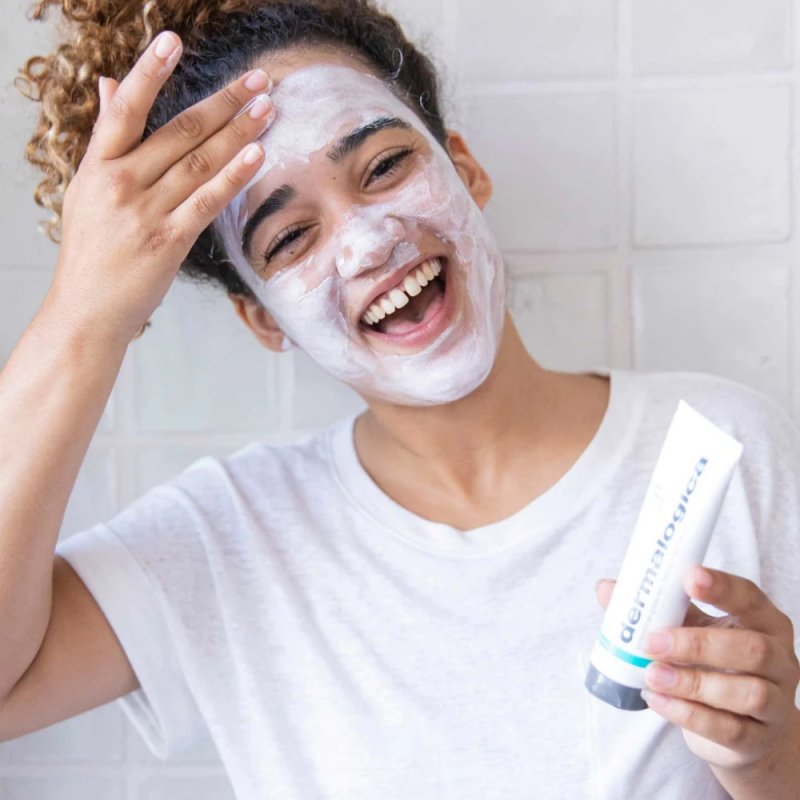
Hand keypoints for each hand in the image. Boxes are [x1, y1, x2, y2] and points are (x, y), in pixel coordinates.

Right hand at [47, 30, 274, 345]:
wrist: (88, 310)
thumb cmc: (90, 250)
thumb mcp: (86, 189)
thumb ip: (106, 137)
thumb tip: (111, 84)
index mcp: (98, 166)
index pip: (125, 109)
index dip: (149, 71)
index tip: (173, 40)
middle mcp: (122, 184)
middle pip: (180, 132)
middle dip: (224, 102)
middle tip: (258, 79)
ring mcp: (146, 212)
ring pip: (200, 162)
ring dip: (238, 131)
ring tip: (267, 107)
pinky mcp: (169, 241)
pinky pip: (207, 201)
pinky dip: (233, 175)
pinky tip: (256, 152)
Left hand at [596, 567, 799, 771]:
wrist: (742, 729)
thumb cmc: (715, 666)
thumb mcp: (690, 631)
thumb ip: (657, 611)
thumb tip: (606, 588)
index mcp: (762, 622)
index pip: (749, 597)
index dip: (721, 587)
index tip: (689, 577)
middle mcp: (779, 660)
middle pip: (751, 648)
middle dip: (697, 644)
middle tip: (653, 641)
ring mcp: (775, 703)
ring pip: (746, 693)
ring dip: (692, 683)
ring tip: (651, 675)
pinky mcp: (758, 739)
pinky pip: (728, 729)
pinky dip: (689, 715)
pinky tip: (657, 701)